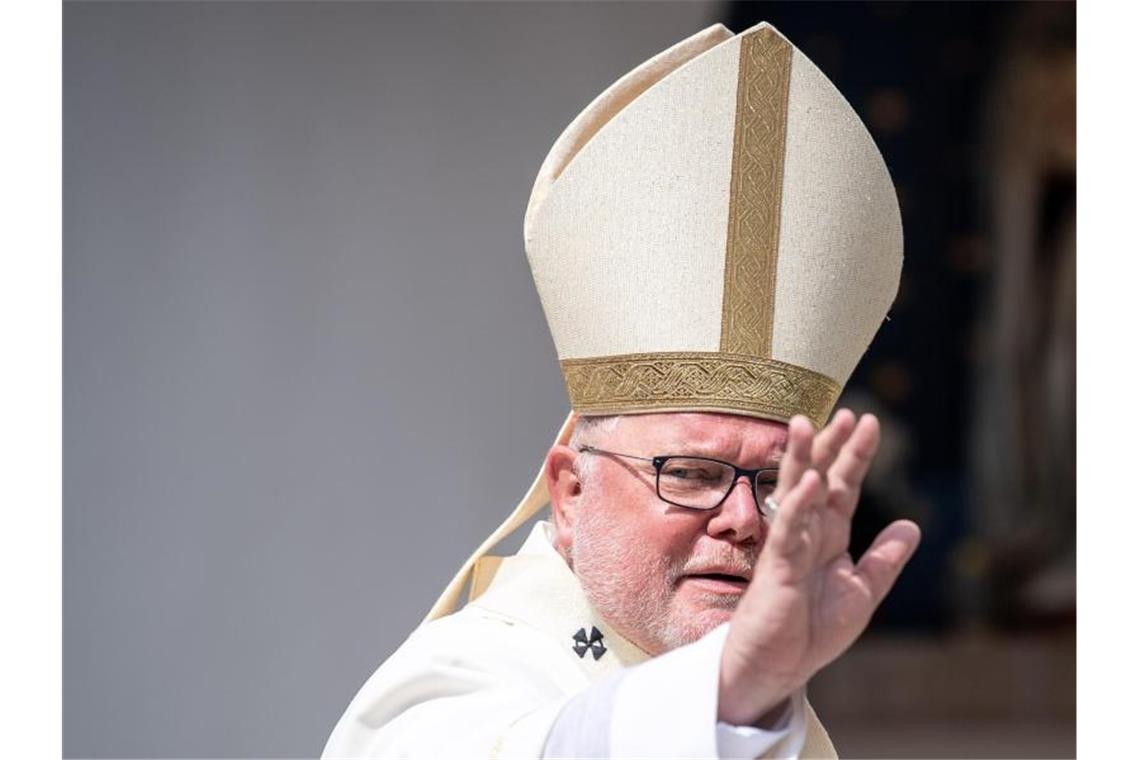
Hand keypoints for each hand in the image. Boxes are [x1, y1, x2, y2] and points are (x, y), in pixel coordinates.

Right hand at [717, 409, 920, 725]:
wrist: (779, 666)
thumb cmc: (812, 631)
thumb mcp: (862, 593)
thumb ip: (884, 560)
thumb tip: (911, 525)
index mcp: (828, 536)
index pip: (844, 486)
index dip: (855, 455)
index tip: (869, 422)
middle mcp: (807, 533)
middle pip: (819, 479)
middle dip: (830, 446)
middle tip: (846, 413)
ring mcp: (789, 546)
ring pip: (795, 494)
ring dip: (801, 460)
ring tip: (805, 425)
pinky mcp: (776, 568)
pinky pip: (787, 531)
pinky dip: (798, 507)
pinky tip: (810, 484)